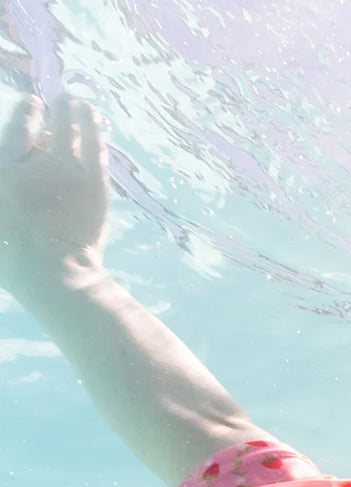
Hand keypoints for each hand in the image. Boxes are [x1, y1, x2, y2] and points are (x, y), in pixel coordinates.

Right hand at [0, 93, 108, 292]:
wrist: (53, 273)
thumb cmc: (17, 258)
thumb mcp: (3, 221)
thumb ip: (11, 190)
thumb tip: (15, 173)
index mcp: (4, 171)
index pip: (15, 132)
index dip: (25, 115)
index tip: (31, 104)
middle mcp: (31, 163)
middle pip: (39, 125)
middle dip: (46, 110)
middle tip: (52, 102)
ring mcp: (64, 169)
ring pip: (70, 127)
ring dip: (74, 110)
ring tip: (78, 103)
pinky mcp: (92, 181)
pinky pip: (93, 143)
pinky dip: (93, 125)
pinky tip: (94, 115)